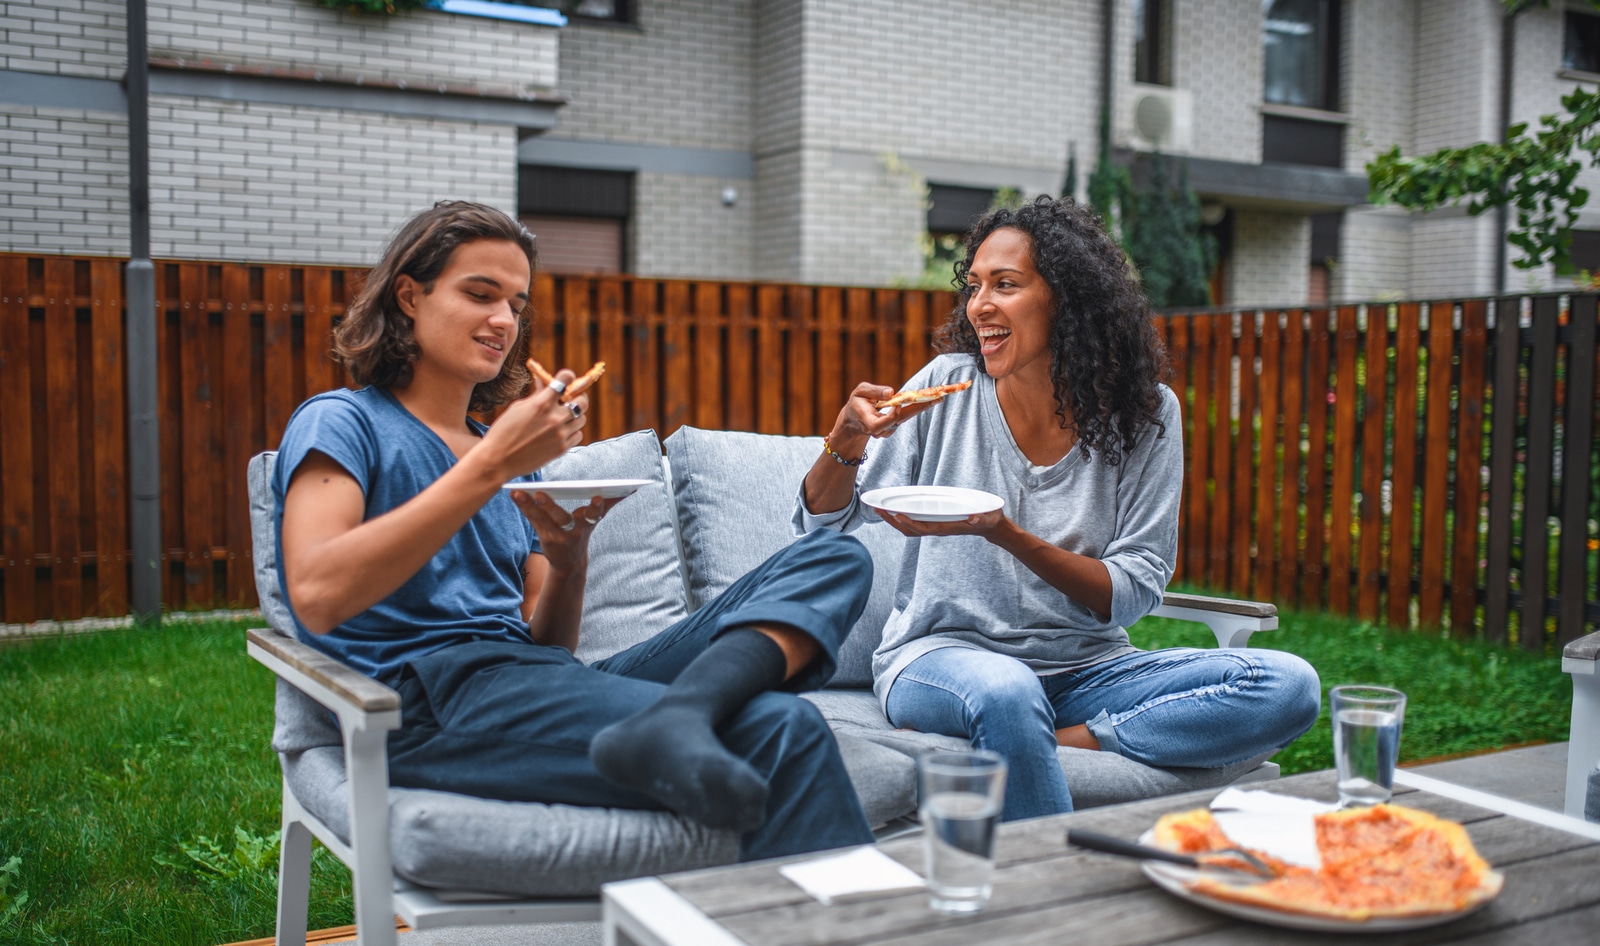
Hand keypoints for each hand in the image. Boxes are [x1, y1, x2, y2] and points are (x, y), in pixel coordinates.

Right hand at [479, 369, 590, 480]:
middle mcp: (554, 418)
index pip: (565, 380)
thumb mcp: (518, 408)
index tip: (566, 379)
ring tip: (563, 418)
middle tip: (571, 400)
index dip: (567, 377)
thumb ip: (536, 395)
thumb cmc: (503, 432)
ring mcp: (559, 435)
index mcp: (541, 404)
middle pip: (582, 401)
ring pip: (582, 419)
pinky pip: (578, 435)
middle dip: (578, 398)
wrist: (498, 460)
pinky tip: (561, 432)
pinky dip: (572, 432)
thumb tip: (543, 381)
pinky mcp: (561, 449)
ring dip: (575, 416)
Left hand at [510, 492, 626, 572]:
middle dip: (551, 507)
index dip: (597, 507)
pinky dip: (523, 507)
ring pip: (541, 520)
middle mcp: (572, 532)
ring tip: (518, 492)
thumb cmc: (583, 532)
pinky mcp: (543, 536)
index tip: (599, 497)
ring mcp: (556, 536)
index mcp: (589, 524)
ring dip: (529, 506)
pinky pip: (532, 520)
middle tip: (540, 493)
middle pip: (562, 518)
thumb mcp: (597, 519)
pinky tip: (514, 494)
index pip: (594, 515)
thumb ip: (612, 502)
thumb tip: (632, 488)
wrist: (569, 563)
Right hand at [829, 381, 943, 449]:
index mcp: (869, 422)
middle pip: (901, 420)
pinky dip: (916, 407)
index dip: (891, 415)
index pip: (882, 423)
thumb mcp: (860, 392)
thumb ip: (874, 392)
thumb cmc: (857, 403)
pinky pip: (906, 416)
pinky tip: (927, 400)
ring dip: (921, 407)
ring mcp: (889, 430)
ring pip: (906, 418)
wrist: (854, 420)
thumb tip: (891, 392)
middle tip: (937, 398)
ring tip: (938, 397)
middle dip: (919, 408)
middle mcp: (880, 430)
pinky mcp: (895, 427)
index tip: (899, 403)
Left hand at [877, 508, 1006, 538]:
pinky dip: (901, 518)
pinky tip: (894, 510)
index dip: (909, 523)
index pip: (924, 528)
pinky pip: (914, 523)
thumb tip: (973, 518)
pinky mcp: (935, 523)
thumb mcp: (987, 517)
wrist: (989, 526)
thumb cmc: (988, 519)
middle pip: (910, 529)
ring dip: (893, 520)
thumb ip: (981, 518)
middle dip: (893, 521)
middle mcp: (938, 529)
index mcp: (947, 527)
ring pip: (909, 528)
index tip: (896, 515)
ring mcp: (935, 527)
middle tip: (876, 509)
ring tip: (879, 509)